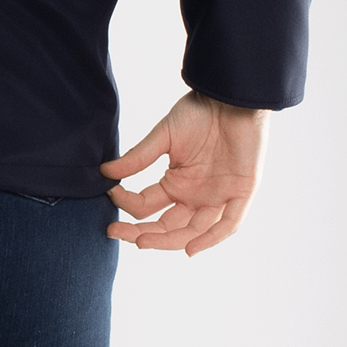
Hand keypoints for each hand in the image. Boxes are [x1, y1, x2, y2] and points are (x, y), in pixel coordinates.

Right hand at [100, 90, 269, 256]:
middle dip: (141, 233)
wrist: (230, 97)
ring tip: (142, 242)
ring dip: (168, 240)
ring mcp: (217, 198)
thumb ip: (138, 157)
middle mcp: (195, 196)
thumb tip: (105, 172)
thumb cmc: (199, 112)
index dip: (126, 203)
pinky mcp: (241, 194)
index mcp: (176, 183)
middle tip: (115, 231)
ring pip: (193, 231)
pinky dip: (210, 239)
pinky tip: (190, 249)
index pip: (146, 206)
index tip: (109, 193)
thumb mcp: (163, 136)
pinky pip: (228, 224)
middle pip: (167, 227)